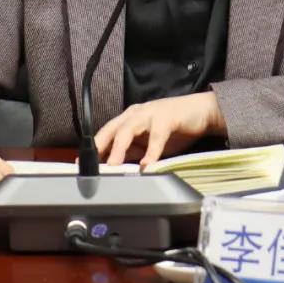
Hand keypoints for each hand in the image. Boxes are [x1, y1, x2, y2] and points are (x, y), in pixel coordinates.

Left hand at [94, 91, 226, 166]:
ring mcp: (150, 113)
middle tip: (89, 166)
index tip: (81, 166)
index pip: (105, 134)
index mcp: (128, 119)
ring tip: (113, 165)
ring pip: (128, 129)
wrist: (202, 112)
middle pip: (111, 129)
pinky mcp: (167, 117)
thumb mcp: (149, 144)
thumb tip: (116, 170)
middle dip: (98, 147)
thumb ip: (134, 153)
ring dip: (119, 148)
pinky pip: (156, 136)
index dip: (92, 150)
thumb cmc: (175, 128)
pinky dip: (151, 151)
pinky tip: (148, 165)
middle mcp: (135, 114)